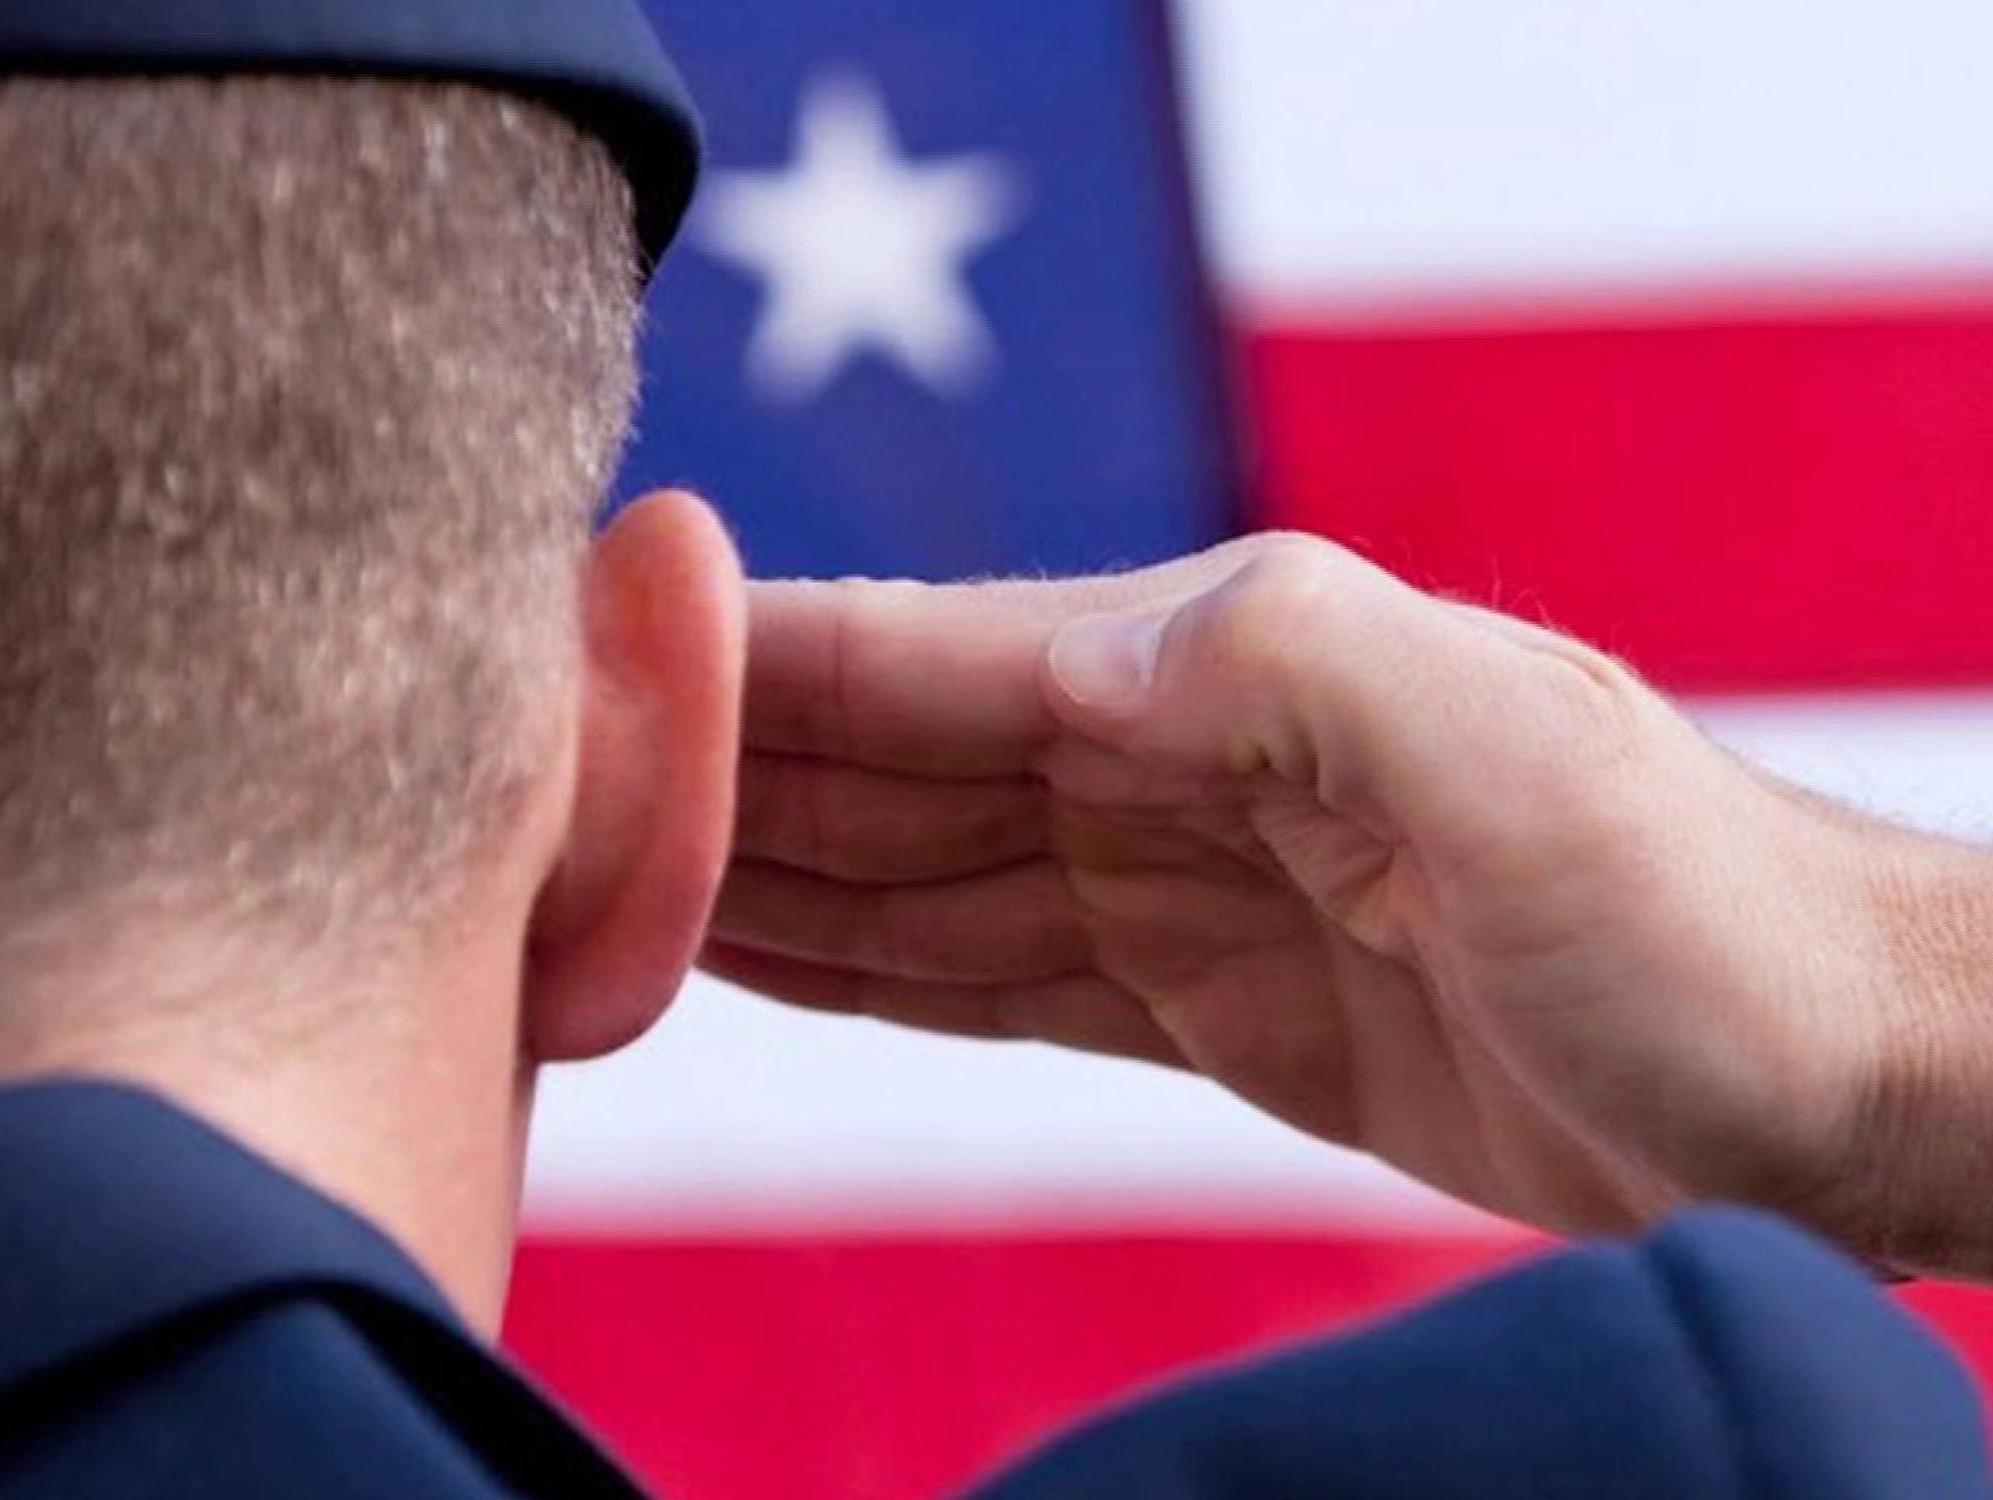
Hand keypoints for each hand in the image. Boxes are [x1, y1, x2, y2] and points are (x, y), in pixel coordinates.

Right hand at [705, 534, 1992, 1269]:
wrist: (1816, 1082)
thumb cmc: (1698, 907)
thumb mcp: (1508, 754)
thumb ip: (1284, 665)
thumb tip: (1058, 652)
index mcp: (1223, 670)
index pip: (937, 655)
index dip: (758, 655)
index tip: (584, 648)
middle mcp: (1177, 760)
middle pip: (892, 761)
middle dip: (717, 765)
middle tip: (531, 784)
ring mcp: (1177, 886)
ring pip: (915, 872)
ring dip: (758, 870)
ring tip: (593, 873)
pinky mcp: (1200, 1005)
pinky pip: (986, 975)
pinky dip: (863, 963)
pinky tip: (753, 952)